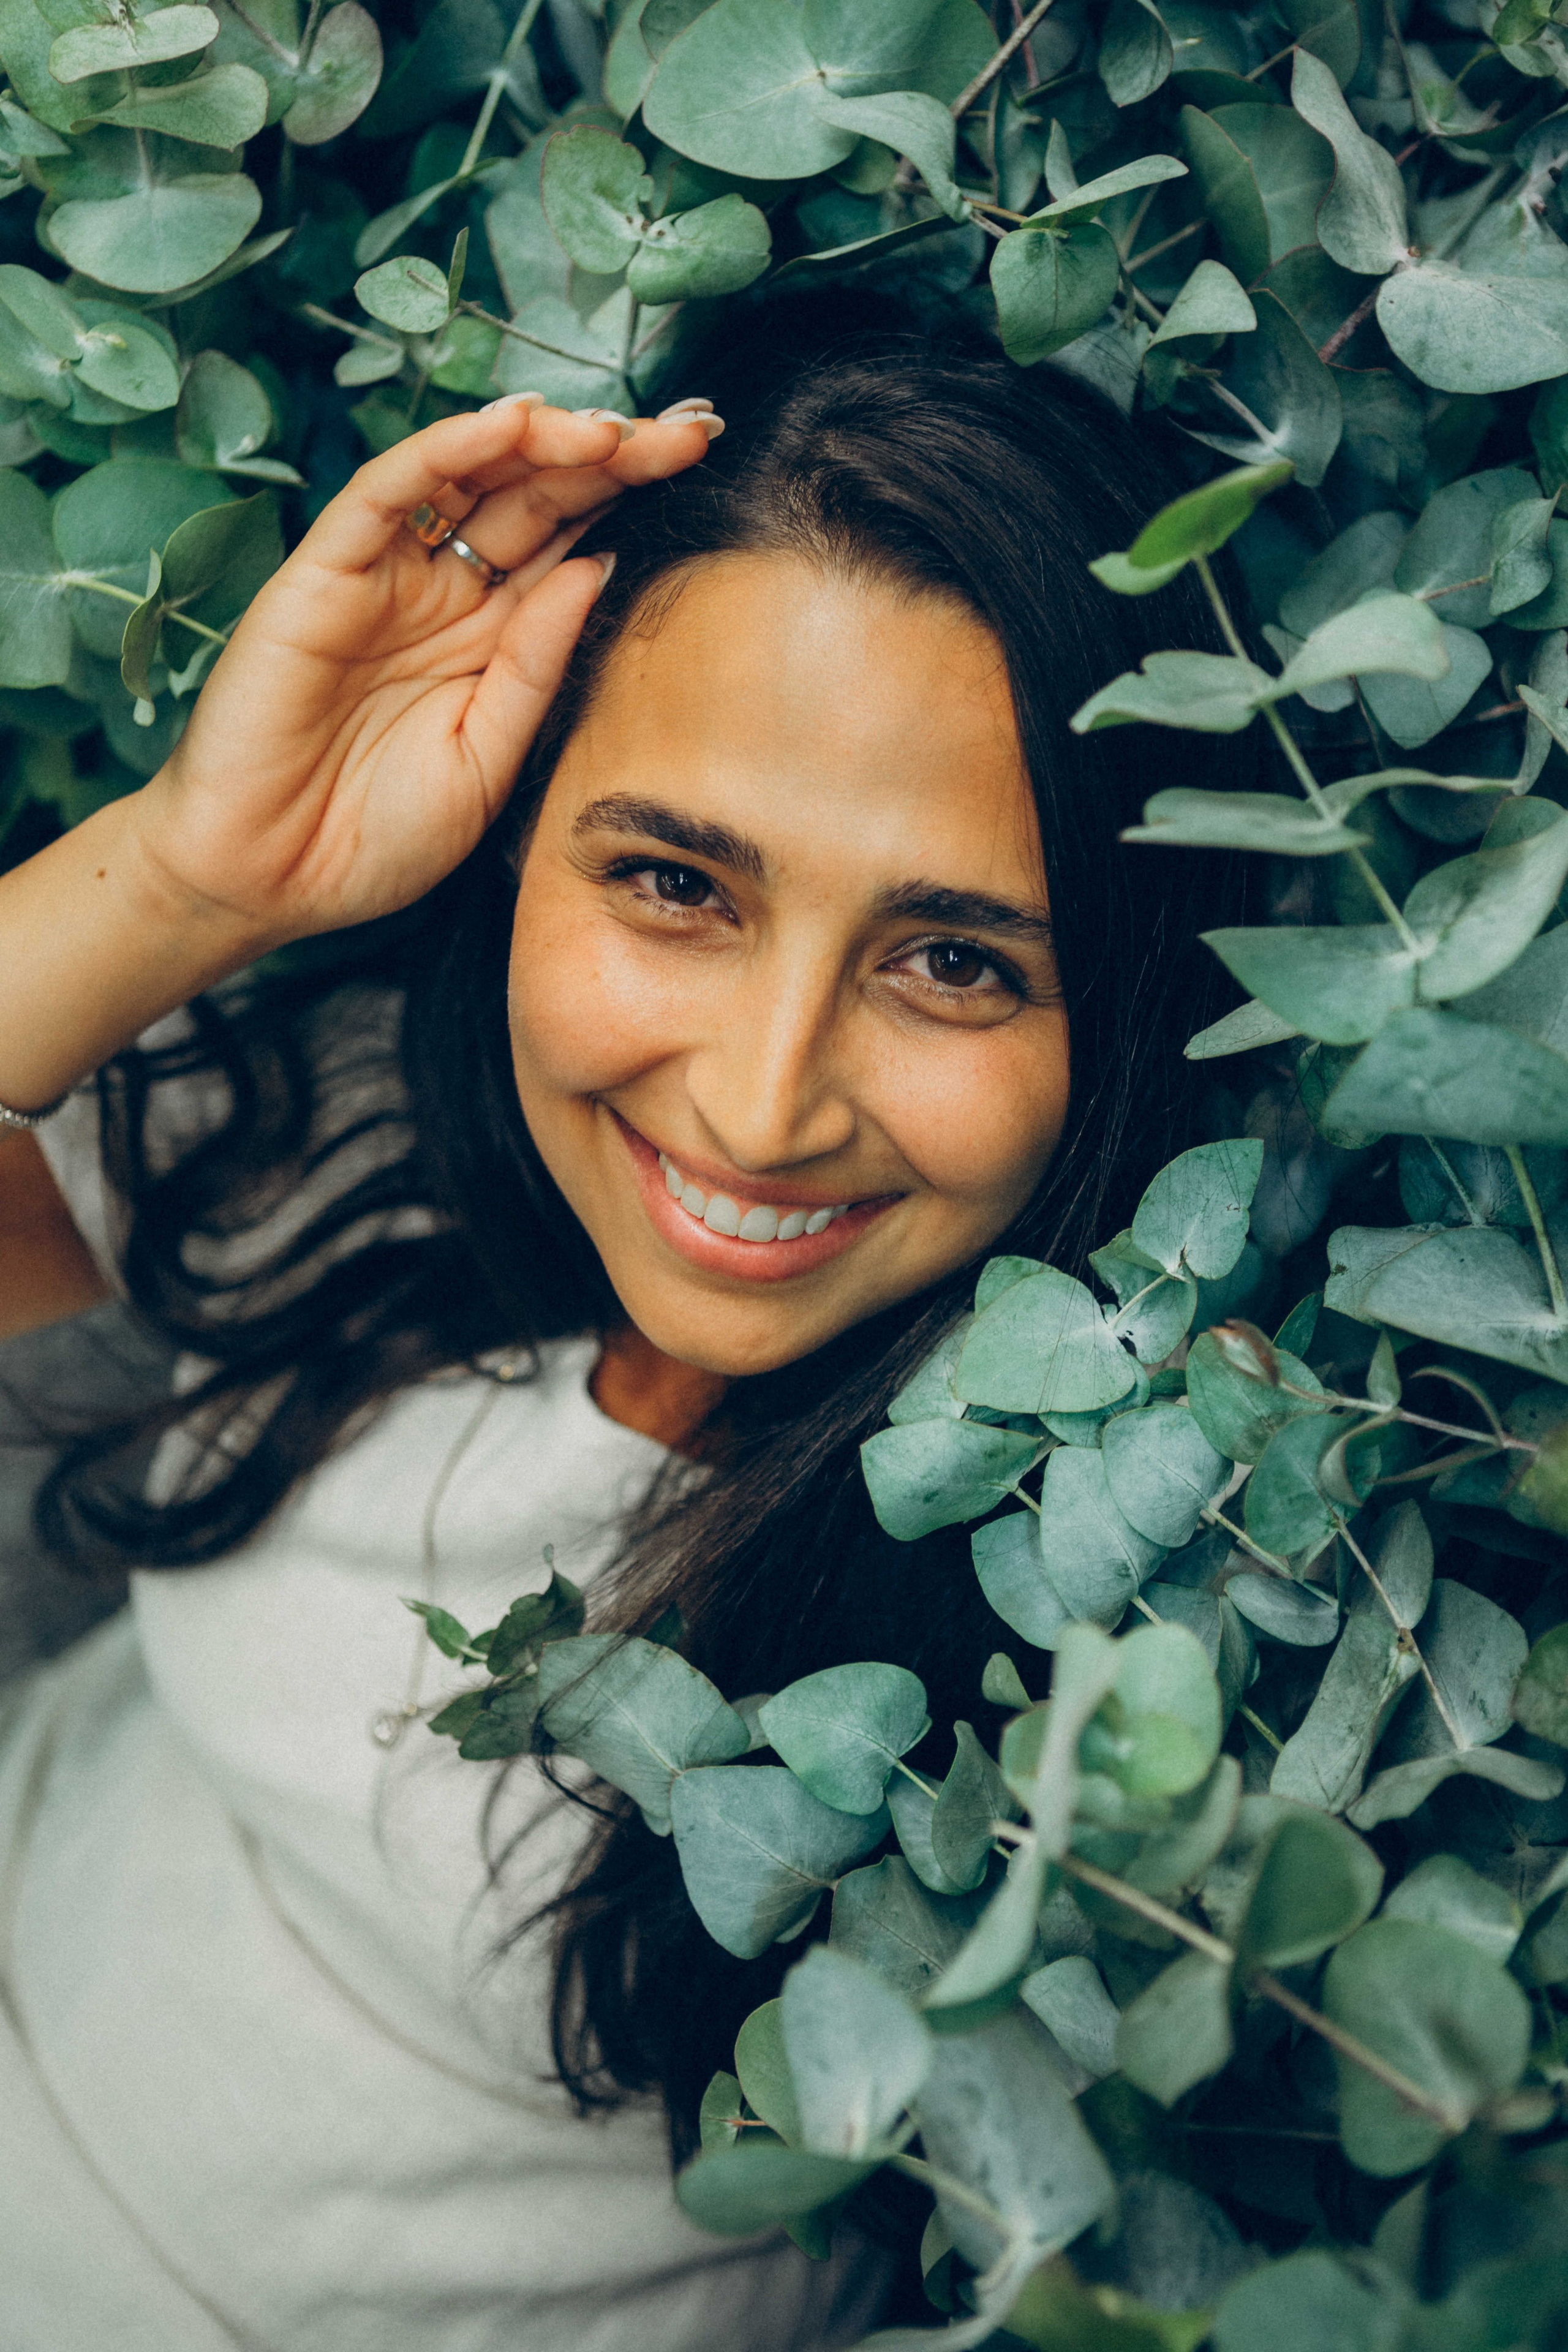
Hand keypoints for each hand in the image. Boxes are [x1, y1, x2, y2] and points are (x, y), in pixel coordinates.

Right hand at [129, 396, 717, 949]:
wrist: (269, 882)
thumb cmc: (373, 837)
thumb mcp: (487, 762)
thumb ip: (536, 668)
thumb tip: (601, 570)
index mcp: (492, 637)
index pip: (573, 543)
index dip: (634, 497)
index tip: (704, 464)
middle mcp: (444, 592)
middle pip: (537, 496)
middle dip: (612, 456)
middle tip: (689, 429)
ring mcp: (385, 576)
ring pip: (470, 476)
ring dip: (542, 440)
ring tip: (612, 428)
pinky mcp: (323, 573)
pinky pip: (387, 493)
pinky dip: (447, 450)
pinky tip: (512, 424)